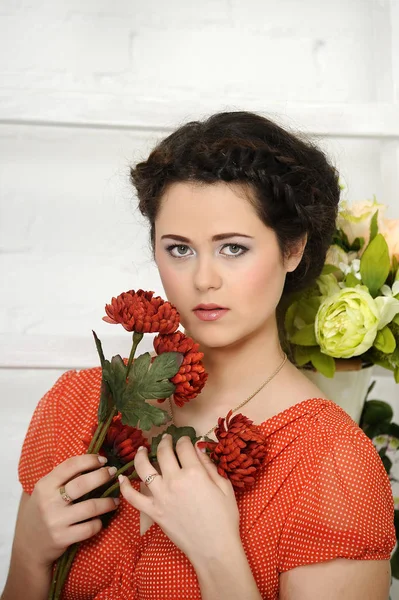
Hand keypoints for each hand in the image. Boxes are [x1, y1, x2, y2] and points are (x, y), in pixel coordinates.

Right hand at [14, 454, 118, 567]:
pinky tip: (101, 519)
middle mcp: (49, 502)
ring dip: (108, 502)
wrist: (28, 545)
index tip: (103, 460)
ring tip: (116, 500)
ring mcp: (56, 521)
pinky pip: (89, 528)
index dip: (90, 460)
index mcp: (44, 485)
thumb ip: (62, 478)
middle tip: (114, 473)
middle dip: (103, 476)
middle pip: (82, 484)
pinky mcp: (63, 538)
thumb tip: (92, 462)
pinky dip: (99, 523)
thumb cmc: (42, 511)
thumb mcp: (45, 490)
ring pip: (91, 507)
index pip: (70, 465)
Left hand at [118, 434, 240, 563]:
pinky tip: (122, 478)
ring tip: (141, 450)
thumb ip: (210, 466)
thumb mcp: (224, 487)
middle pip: (164, 452)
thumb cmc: (224, 518)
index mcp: (194, 473)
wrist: (214, 548)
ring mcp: (161, 496)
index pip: (184, 446)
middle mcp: (174, 481)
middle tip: (165, 439)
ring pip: (143, 468)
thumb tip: (198, 449)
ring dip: (141, 455)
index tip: (185, 440)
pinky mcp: (153, 511)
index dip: (184, 439)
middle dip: (164, 442)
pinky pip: (133, 498)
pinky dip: (125, 487)